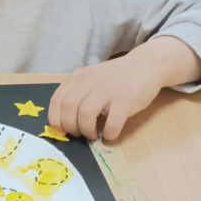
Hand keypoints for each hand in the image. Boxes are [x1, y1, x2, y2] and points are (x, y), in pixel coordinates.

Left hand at [49, 43, 185, 141]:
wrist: (145, 65)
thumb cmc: (115, 78)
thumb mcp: (90, 79)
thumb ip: (76, 94)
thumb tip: (63, 123)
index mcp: (78, 77)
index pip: (56, 101)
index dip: (55, 120)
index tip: (62, 131)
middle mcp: (89, 81)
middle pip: (68, 109)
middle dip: (70, 128)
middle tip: (80, 134)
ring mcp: (108, 90)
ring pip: (85, 115)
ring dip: (87, 131)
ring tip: (93, 134)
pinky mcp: (125, 100)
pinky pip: (111, 124)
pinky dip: (108, 134)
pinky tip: (110, 133)